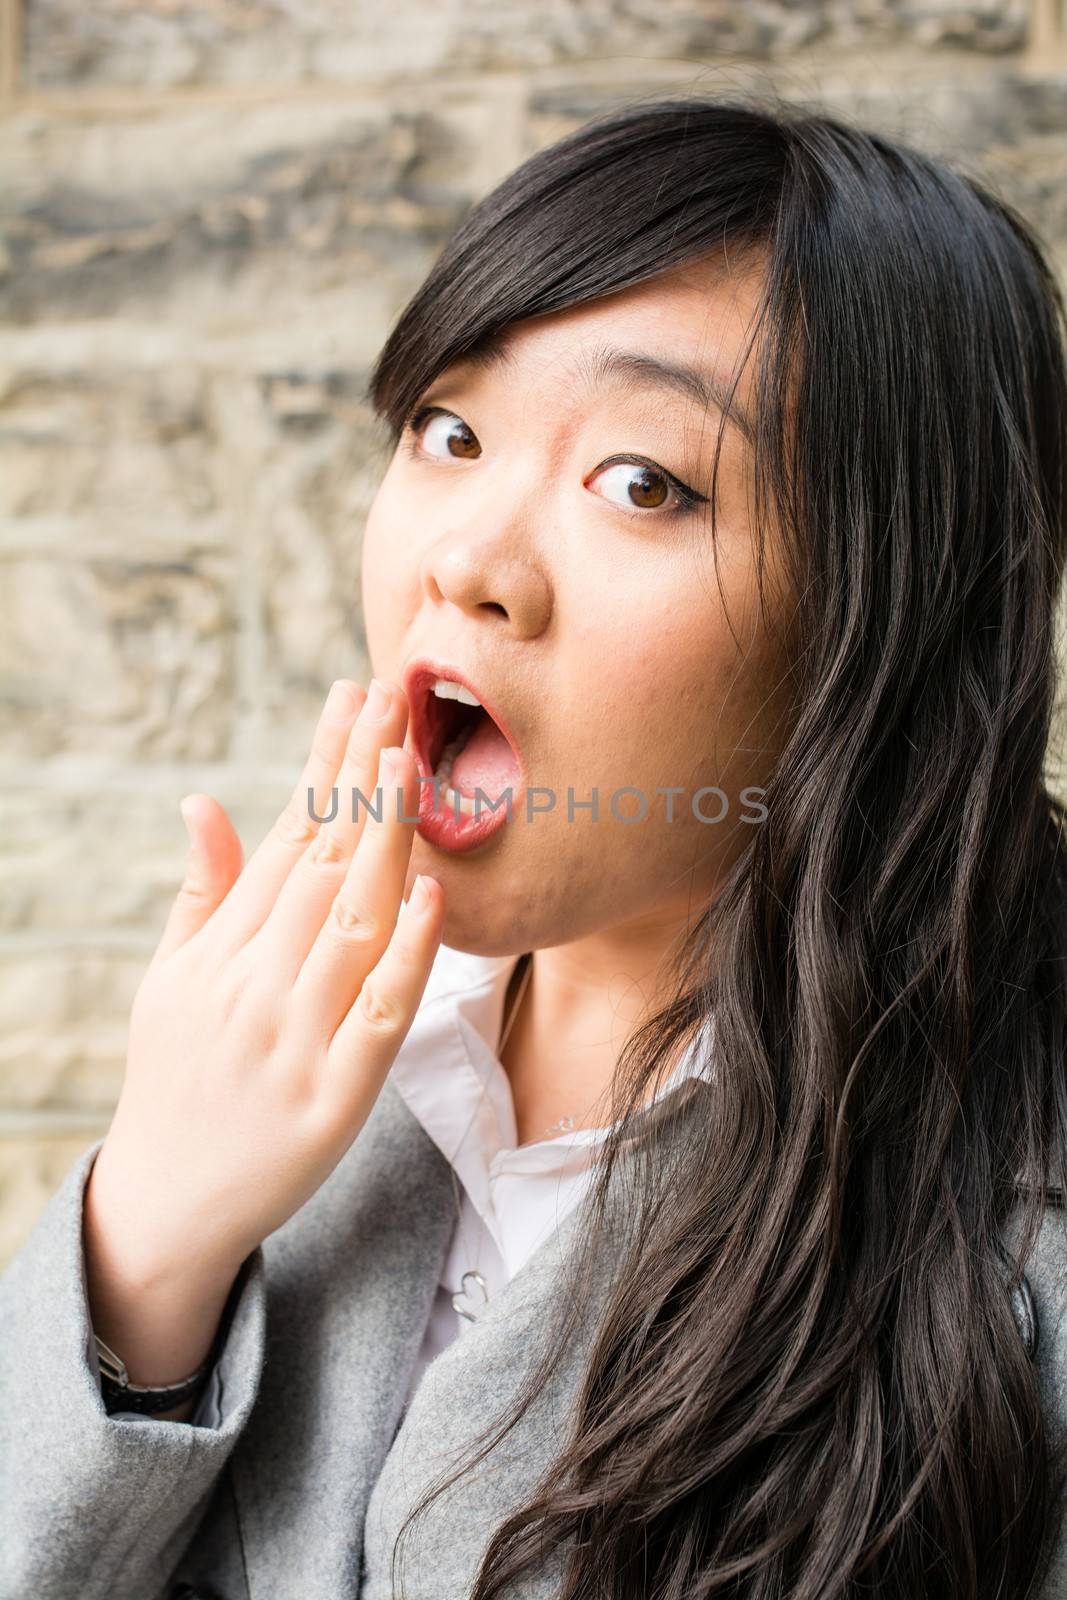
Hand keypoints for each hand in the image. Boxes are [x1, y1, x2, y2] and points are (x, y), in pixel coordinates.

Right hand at [86, 678, 442, 1282]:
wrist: (167, 1202)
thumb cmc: (176, 1077)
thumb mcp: (169, 981)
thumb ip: (202, 892)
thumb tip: (205, 800)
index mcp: (222, 949)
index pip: (285, 836)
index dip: (324, 764)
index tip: (353, 699)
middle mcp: (255, 983)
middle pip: (321, 863)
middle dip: (360, 777)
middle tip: (396, 700)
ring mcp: (295, 1039)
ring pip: (351, 923)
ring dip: (385, 840)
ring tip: (413, 763)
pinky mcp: (334, 1097)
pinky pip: (379, 1015)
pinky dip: (408, 955)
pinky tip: (433, 895)